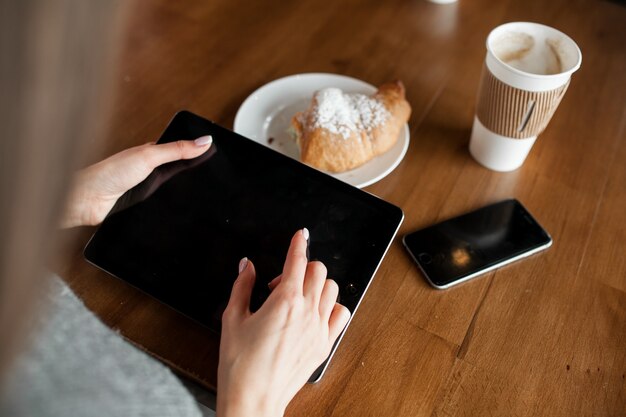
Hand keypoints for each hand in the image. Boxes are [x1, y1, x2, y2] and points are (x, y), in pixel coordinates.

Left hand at [61, 136, 212, 227]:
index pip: (180, 151)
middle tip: (215, 176)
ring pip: (172, 190)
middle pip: (179, 172)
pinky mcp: (142, 206)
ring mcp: (145, 189)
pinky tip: (178, 211)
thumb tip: (204, 141)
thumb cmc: (108, 174)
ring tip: (201, 195)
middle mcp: (149, 170)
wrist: (86, 200)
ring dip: (181, 194)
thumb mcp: (149, 157)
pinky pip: (162, 206)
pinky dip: (170, 208)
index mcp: (151, 153)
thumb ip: (176, 150)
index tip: (217, 153)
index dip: (198, 152)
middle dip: (194, 174)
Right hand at [217, 229, 350, 416]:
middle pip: (318, 271)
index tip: (301, 235)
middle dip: (303, 267)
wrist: (253, 398)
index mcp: (285, 301)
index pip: (297, 260)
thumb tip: (246, 266)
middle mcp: (307, 312)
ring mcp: (319, 328)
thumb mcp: (233, 318)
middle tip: (283, 281)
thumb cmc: (240, 364)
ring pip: (332, 289)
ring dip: (317, 284)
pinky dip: (331, 307)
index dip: (299, 243)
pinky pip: (341, 314)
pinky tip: (315, 312)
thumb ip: (242, 286)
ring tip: (298, 296)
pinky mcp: (325, 345)